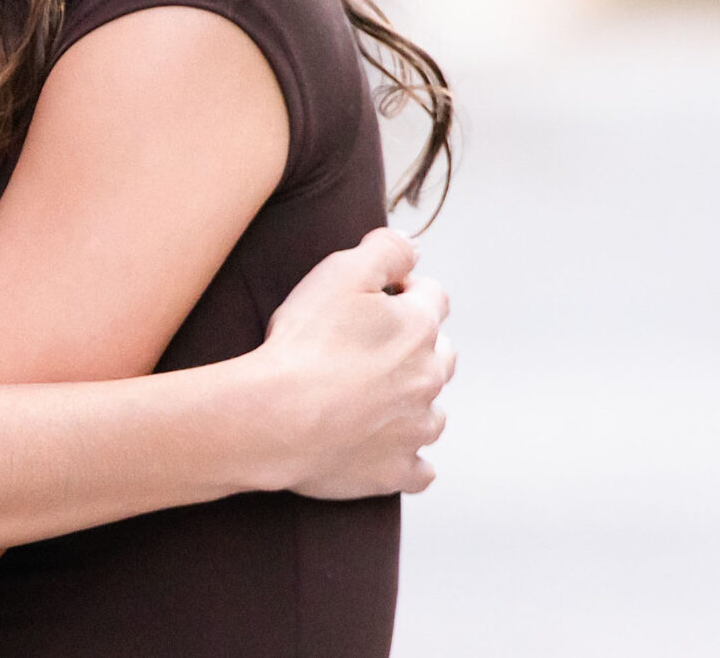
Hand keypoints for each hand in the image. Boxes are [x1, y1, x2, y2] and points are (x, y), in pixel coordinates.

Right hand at [251, 227, 454, 498]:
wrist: (277, 417)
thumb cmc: (304, 343)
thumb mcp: (340, 272)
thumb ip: (385, 249)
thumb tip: (412, 247)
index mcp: (418, 328)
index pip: (434, 297)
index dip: (406, 290)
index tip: (376, 297)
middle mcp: (428, 379)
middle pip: (441, 355)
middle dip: (416, 347)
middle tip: (369, 348)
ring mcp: (415, 430)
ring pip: (432, 412)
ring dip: (413, 403)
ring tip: (372, 399)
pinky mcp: (396, 471)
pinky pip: (420, 470)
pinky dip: (407, 459)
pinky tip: (384, 448)